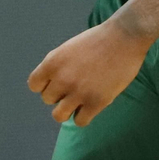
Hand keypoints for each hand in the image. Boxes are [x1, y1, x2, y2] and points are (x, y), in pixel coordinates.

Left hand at [28, 20, 150, 125]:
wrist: (124, 37)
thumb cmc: (97, 40)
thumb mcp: (68, 49)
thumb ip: (57, 67)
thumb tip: (52, 86)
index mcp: (52, 62)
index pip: (34, 85)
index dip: (45, 84)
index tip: (58, 81)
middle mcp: (61, 79)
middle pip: (48, 99)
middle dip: (59, 94)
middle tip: (75, 86)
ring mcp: (78, 92)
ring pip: (59, 116)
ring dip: (68, 109)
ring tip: (79, 101)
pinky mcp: (96, 102)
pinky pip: (80, 121)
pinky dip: (84, 116)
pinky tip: (91, 105)